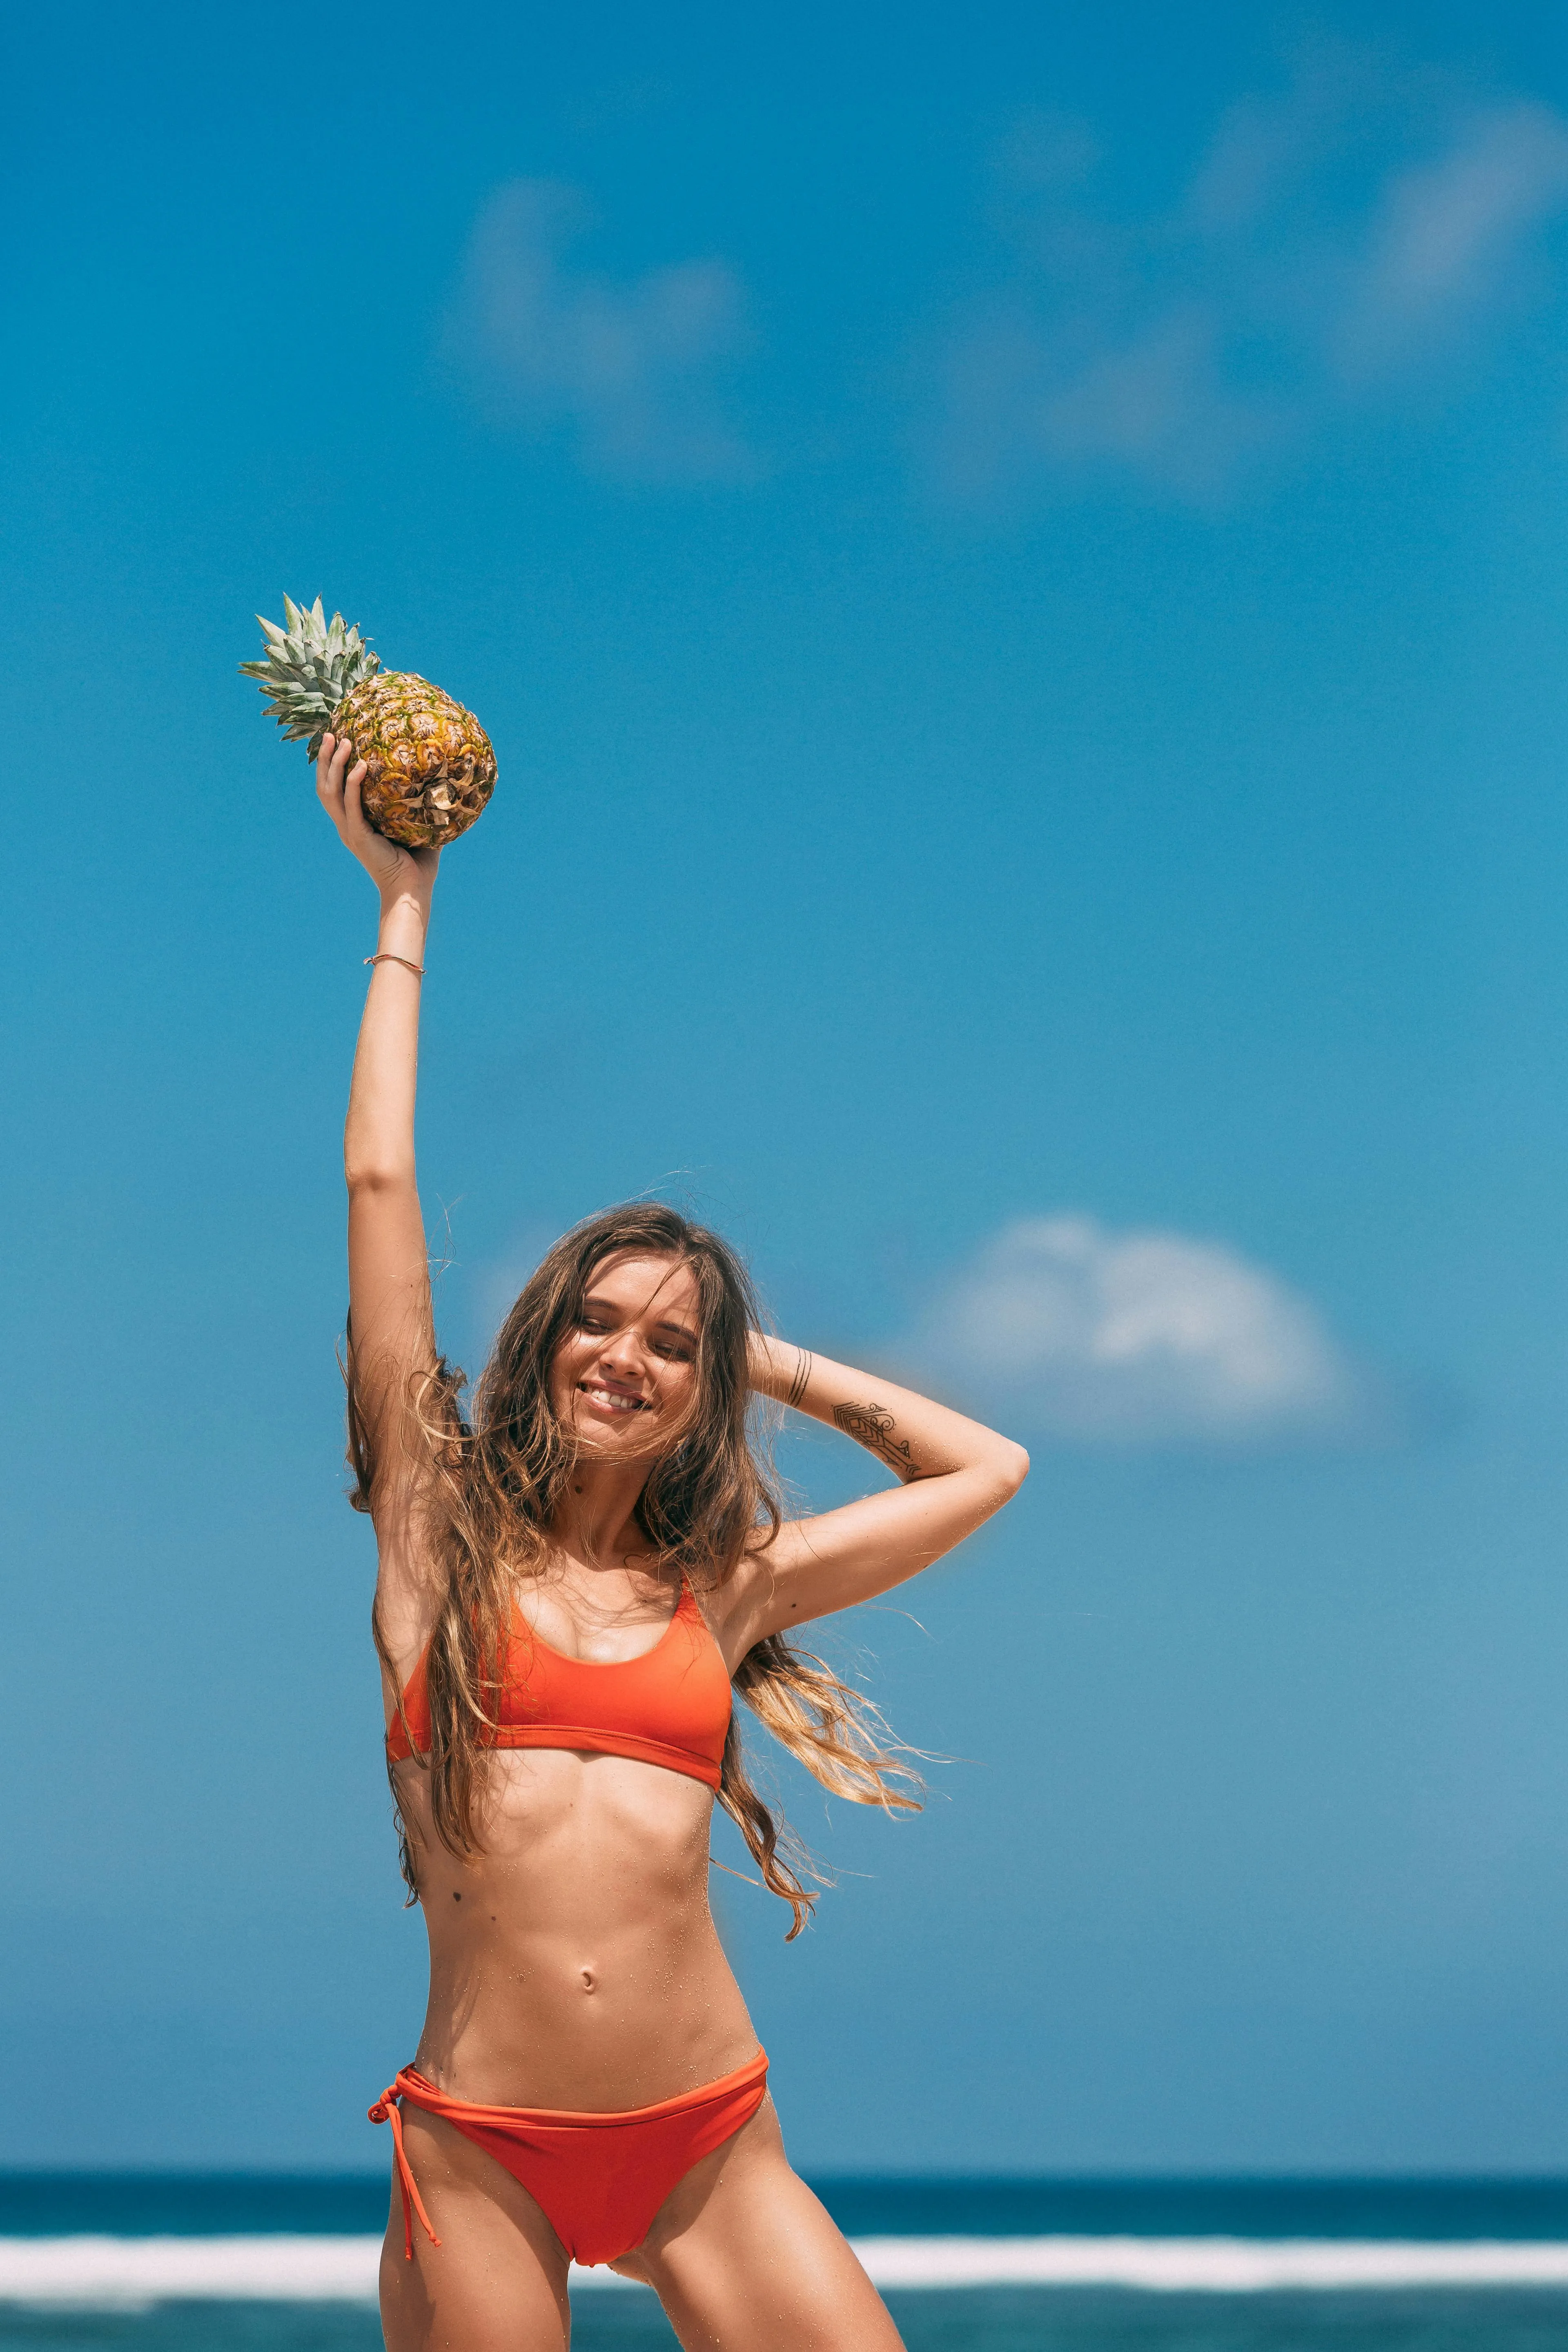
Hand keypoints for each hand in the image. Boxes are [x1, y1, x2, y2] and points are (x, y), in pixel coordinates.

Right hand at [316, 733, 439, 905]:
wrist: (412, 892)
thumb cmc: (418, 863)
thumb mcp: (417, 827)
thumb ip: (421, 806)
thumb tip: (441, 782)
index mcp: (354, 824)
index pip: (334, 790)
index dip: (331, 766)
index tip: (336, 741)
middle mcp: (346, 826)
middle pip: (325, 786)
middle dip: (325, 759)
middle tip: (331, 733)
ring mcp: (350, 831)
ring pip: (331, 793)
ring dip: (335, 765)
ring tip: (342, 741)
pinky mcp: (359, 837)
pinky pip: (352, 806)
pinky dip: (353, 785)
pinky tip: (360, 766)